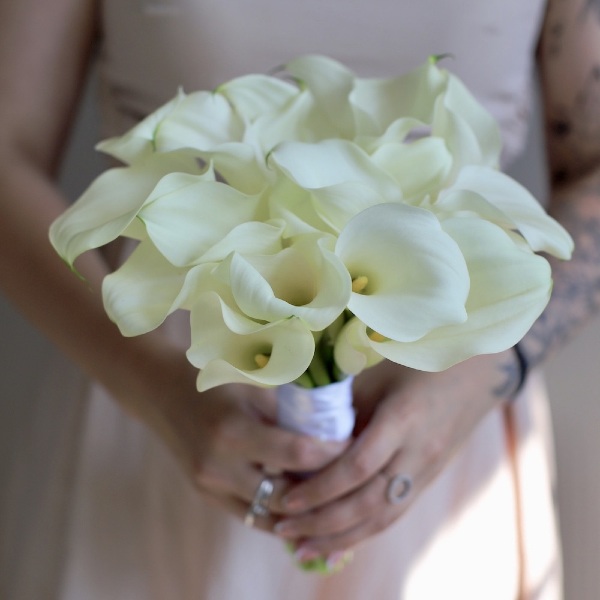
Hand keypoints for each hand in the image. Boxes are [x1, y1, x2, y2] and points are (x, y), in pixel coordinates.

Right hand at [118, 337, 344, 530]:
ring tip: (330, 493)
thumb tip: (336, 426)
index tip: (356, 446)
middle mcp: (219, 466)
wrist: (162, 393)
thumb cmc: (214, 382)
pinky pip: (251, 515)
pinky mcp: (207, 496)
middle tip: (348, 477)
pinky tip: (302, 502)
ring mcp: (210, 486)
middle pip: (288, 495)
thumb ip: (289, 412)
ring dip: (302, 508)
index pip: (298, 454)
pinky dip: (279, 511)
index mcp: (233, 431)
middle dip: (322, 489)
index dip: (333, 453)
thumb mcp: (252, 388)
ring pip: (271, 515)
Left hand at [273, 351, 517, 561]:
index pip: (358, 466)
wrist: (477, 373)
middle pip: (368, 502)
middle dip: (322, 521)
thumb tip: (298, 434)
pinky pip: (394, 515)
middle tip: (282, 529)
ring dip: (340, 538)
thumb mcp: (377, 375)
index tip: (287, 498)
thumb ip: (344, 406)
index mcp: (403, 419)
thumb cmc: (417, 363)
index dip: (321, 488)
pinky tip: (337, 544)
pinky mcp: (429, 480)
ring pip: (383, 518)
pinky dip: (363, 534)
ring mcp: (428, 471)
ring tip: (303, 549)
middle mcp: (417, 453)